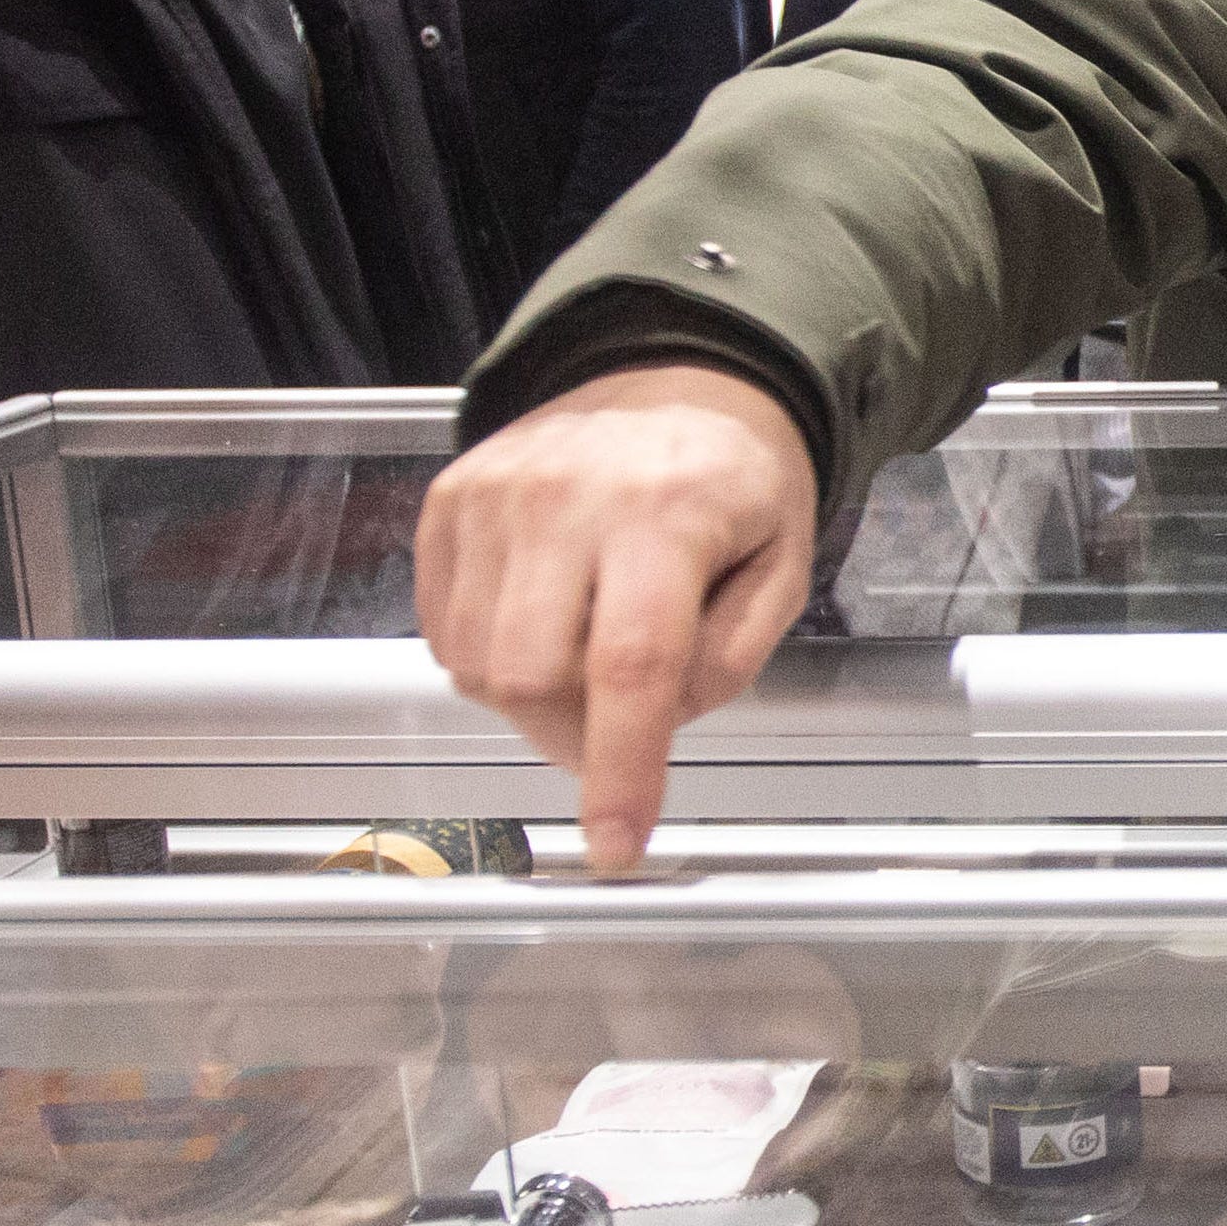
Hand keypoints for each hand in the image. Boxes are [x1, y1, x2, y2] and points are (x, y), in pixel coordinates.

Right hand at [414, 367, 818, 874]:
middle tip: (620, 722)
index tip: (617, 845)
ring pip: (478, 666)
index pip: (631, 666)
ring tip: (588, 653)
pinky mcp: (449, 498)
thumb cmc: (736, 486)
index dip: (622, 770)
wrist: (675, 381)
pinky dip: (492, 659)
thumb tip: (654, 730)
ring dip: (533, 700)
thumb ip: (727, 659)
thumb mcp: (781, 569)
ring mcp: (494, 494)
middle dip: (575, 733)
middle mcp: (566, 497)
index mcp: (667, 513)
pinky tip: (545, 622)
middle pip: (534, 677)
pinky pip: (445, 631)